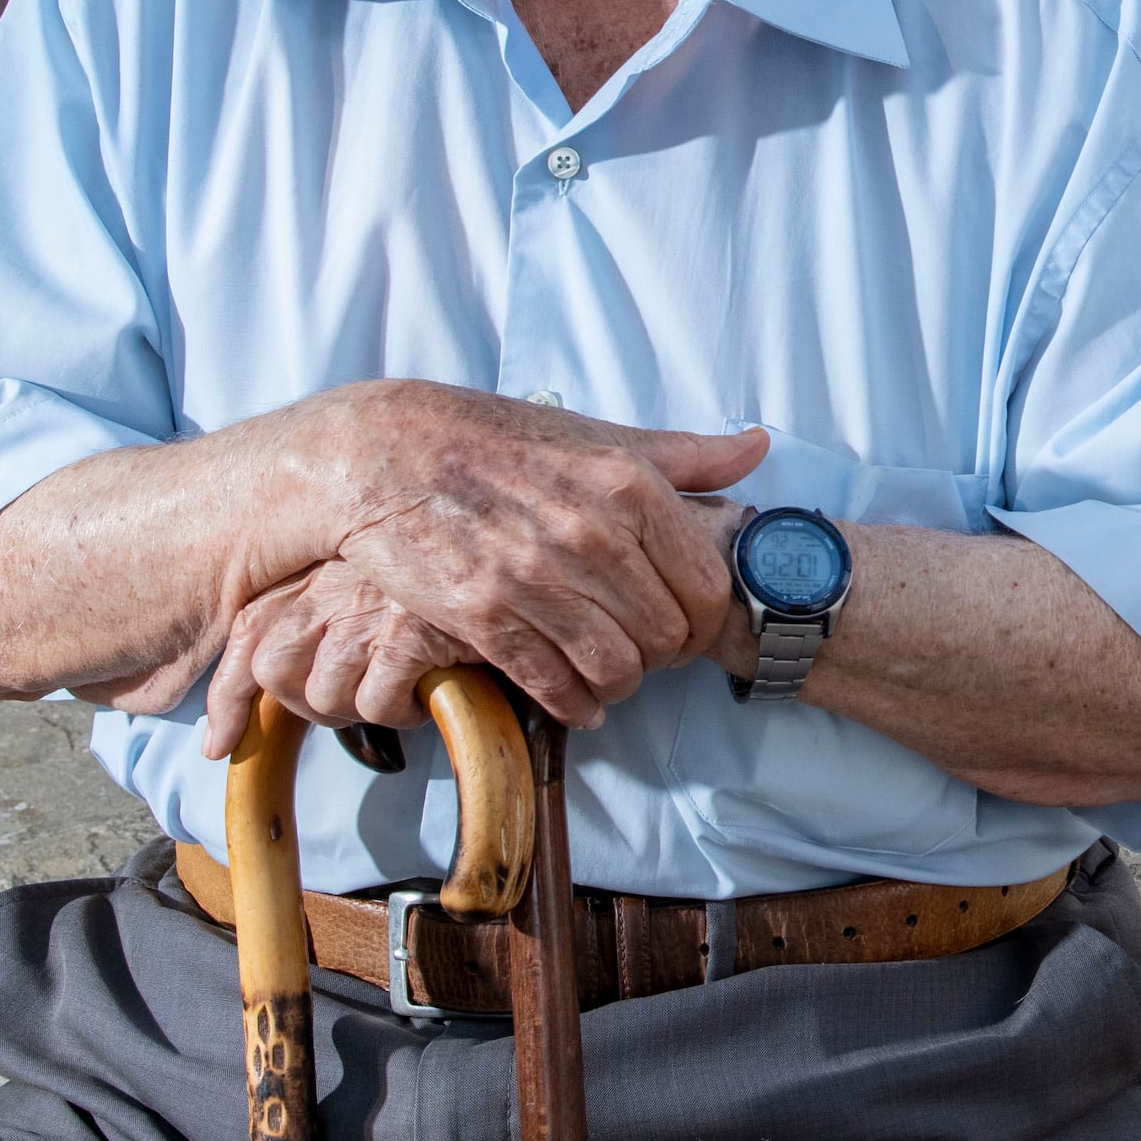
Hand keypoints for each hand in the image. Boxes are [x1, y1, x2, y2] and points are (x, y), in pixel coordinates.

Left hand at [196, 556, 470, 756]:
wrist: (511, 534)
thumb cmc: (447, 552)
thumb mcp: (374, 562)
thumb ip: (330, 597)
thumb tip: (288, 670)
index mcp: (315, 563)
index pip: (246, 631)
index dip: (227, 695)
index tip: (220, 743)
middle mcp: (330, 584)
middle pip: (274, 671)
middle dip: (304, 703)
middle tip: (348, 701)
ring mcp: (366, 610)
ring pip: (326, 696)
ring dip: (361, 708)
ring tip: (400, 689)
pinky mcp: (408, 636)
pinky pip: (379, 704)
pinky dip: (401, 712)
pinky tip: (427, 691)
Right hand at [241, 386, 762, 737]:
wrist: (385, 452)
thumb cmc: (497, 440)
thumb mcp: (596, 435)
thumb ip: (683, 455)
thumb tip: (755, 449)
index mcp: (629, 486)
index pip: (705, 586)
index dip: (701, 619)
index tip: (682, 623)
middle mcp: (590, 534)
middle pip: (666, 636)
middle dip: (661, 656)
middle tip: (643, 653)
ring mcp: (534, 578)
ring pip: (616, 671)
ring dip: (618, 686)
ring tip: (608, 677)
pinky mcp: (482, 615)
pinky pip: (553, 686)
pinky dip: (573, 705)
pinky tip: (573, 701)